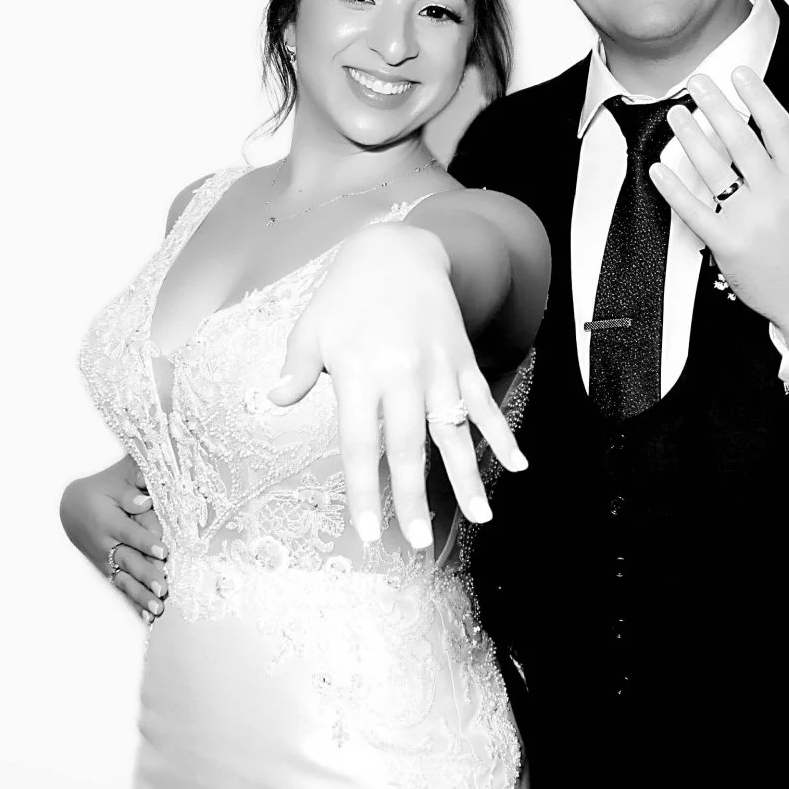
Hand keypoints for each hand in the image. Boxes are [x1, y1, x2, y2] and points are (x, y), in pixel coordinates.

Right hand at [59, 455, 168, 618]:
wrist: (70, 507)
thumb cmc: (100, 489)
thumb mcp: (114, 479)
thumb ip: (131, 486)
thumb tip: (145, 498)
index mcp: (106, 519)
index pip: (128, 532)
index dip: (145, 542)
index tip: (163, 551)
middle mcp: (104, 543)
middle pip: (128, 560)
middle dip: (146, 575)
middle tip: (163, 587)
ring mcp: (105, 560)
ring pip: (125, 579)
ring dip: (141, 595)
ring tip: (158, 608)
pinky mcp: (108, 570)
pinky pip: (121, 587)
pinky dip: (134, 602)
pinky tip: (147, 618)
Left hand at [268, 222, 527, 549]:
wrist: (398, 249)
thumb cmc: (347, 293)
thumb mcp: (312, 326)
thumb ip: (296, 367)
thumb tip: (272, 400)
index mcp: (360, 373)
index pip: (361, 445)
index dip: (365, 492)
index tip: (370, 531)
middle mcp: (401, 374)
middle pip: (409, 448)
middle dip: (414, 499)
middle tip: (419, 540)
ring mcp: (436, 368)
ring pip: (453, 432)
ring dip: (467, 477)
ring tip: (480, 517)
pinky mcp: (460, 359)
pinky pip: (483, 402)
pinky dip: (501, 433)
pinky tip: (517, 464)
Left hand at [649, 68, 788, 343]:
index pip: (778, 127)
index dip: (757, 97)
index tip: (739, 75)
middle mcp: (776, 196)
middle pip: (741, 142)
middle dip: (717, 107)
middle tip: (697, 84)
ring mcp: (749, 220)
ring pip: (715, 170)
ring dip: (691, 139)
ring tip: (677, 115)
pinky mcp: (727, 244)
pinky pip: (695, 211)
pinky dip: (674, 189)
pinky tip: (659, 168)